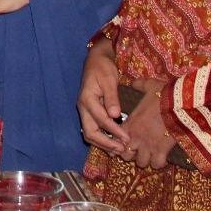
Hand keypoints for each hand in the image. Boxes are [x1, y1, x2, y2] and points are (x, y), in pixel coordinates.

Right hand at [77, 37, 128, 154]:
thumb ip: (112, 97)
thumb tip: (115, 115)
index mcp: (87, 99)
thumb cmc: (103, 67)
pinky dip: (102, 139)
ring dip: (103, 144)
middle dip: (106, 143)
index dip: (114, 131)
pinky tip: (113, 143)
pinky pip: (93, 130)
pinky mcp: (89, 113)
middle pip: (90, 133)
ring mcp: (85, 111)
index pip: (101, 120)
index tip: (127, 139)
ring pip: (90, 134)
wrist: (95, 60)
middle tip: (122, 150)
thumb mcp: (109, 79)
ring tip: (118, 150)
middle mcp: (83, 108)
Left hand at [122, 80, 174, 169]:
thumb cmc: (163, 94)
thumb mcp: (149, 86)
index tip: (127, 140)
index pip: (116, 139)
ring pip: (141, 162)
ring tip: (151, 154)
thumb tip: (134, 82)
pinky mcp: (161, 150)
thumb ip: (139, 85)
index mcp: (130, 123)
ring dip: (145, 159)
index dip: (120, 141)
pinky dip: (159, 162)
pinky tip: (162, 156)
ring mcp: (148, 145)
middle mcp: (136, 137)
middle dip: (132, 154)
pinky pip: (157, 164)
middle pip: (126, 155)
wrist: (178, 104)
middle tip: (139, 149)